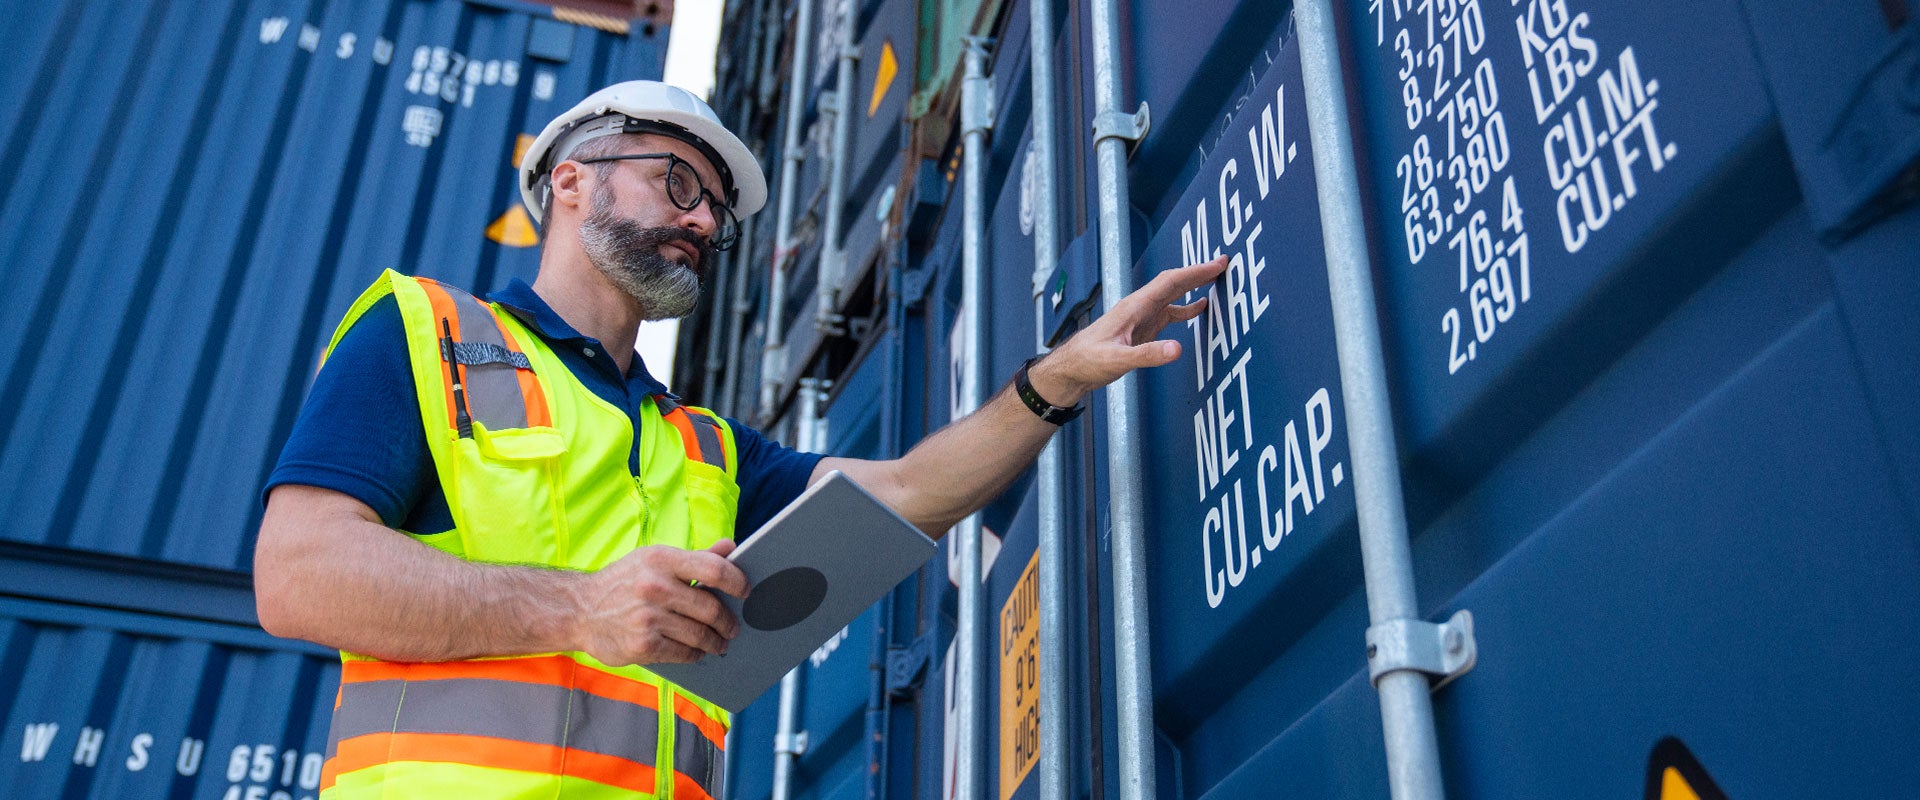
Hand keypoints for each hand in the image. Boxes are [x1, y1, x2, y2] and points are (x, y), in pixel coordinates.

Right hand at [575, 540, 749, 665]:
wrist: (579, 610)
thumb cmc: (623, 582)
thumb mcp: (654, 560)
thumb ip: (695, 557)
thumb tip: (731, 547)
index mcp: (661, 559)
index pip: (713, 569)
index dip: (737, 581)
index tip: (746, 591)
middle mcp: (654, 586)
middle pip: (710, 608)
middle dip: (727, 622)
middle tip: (733, 627)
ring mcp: (648, 618)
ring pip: (699, 634)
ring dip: (714, 642)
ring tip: (719, 643)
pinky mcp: (642, 645)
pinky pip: (683, 653)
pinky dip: (694, 654)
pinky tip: (697, 652)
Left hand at [1029, 254, 1229, 403]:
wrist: (1071, 368)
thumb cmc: (1088, 361)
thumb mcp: (1118, 360)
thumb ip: (1147, 355)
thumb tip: (1178, 348)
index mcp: (1135, 307)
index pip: (1171, 282)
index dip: (1195, 272)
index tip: (1218, 263)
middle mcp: (1140, 306)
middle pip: (1174, 283)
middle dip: (1199, 272)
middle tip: (1224, 263)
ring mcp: (1141, 316)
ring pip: (1172, 295)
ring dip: (1194, 286)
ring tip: (1217, 279)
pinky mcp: (1142, 328)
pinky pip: (1169, 312)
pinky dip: (1186, 307)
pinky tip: (1199, 308)